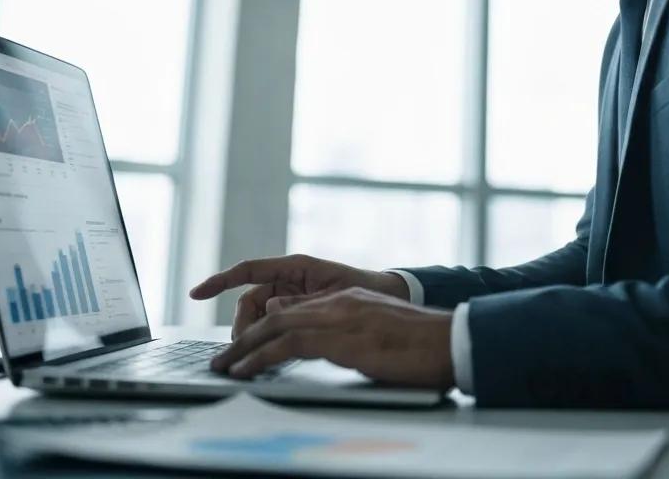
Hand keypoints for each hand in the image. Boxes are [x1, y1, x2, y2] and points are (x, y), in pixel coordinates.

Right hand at [188, 254, 409, 336]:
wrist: (388, 298)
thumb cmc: (364, 289)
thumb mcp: (336, 293)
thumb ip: (303, 300)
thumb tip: (269, 307)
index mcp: (297, 268)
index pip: (249, 270)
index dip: (220, 280)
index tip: (196, 293)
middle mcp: (289, 280)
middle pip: (249, 301)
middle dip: (241, 324)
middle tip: (242, 349)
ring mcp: (292, 297)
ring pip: (257, 317)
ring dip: (252, 334)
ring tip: (255, 356)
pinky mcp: (297, 313)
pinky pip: (272, 325)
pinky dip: (266, 338)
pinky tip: (266, 355)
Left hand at [208, 286, 453, 389]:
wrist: (445, 341)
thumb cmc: (419, 345)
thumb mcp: (376, 332)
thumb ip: (345, 329)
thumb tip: (315, 335)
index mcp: (347, 300)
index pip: (295, 309)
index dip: (266, 326)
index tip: (246, 344)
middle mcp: (338, 302)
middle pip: (278, 315)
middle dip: (245, 336)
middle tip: (223, 357)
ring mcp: (338, 317)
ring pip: (276, 327)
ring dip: (243, 348)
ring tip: (223, 366)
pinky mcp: (339, 338)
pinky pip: (288, 345)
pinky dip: (260, 357)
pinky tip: (244, 370)